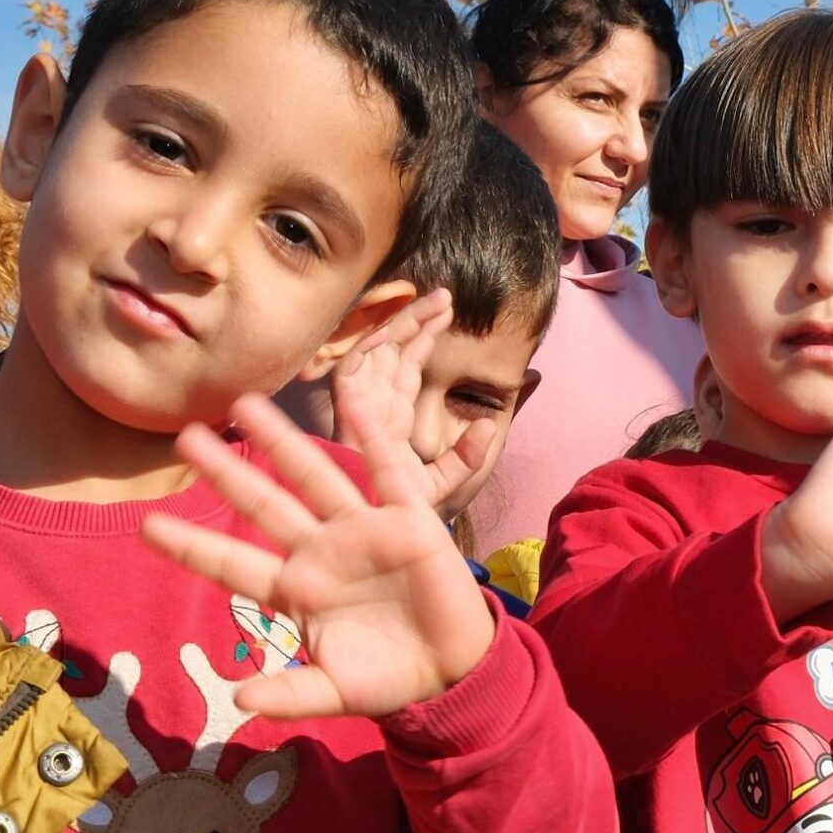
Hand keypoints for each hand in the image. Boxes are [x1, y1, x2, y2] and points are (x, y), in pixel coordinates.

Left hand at [143, 389, 496, 719]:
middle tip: (185, 439)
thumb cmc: (387, 680)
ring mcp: (362, 531)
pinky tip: (353, 398)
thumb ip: (289, 695)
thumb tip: (238, 703)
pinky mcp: (409, 520)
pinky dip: (374, 434)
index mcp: (295, 591)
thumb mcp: (333, 693)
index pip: (232, 564)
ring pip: (314, 476)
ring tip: (245, 404)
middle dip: (226, 473)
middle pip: (263, 505)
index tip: (148, 526)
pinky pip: (388, 470)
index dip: (192, 545)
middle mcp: (320, 551)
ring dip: (283, 440)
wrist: (452, 671)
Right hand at [330, 290, 493, 505]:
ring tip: (433, 301)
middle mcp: (374, 404)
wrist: (371, 535)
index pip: (408, 366)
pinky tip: (395, 329)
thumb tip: (489, 423)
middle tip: (446, 297)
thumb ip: (464, 457)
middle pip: (395, 350)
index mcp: (392, 417)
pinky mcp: (343, 410)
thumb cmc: (394, 514)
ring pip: (377, 350)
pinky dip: (369, 346)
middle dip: (418, 321)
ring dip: (402, 323)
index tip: (449, 313)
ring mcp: (358, 404)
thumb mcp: (440, 485)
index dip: (426, 338)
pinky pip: (351, 368)